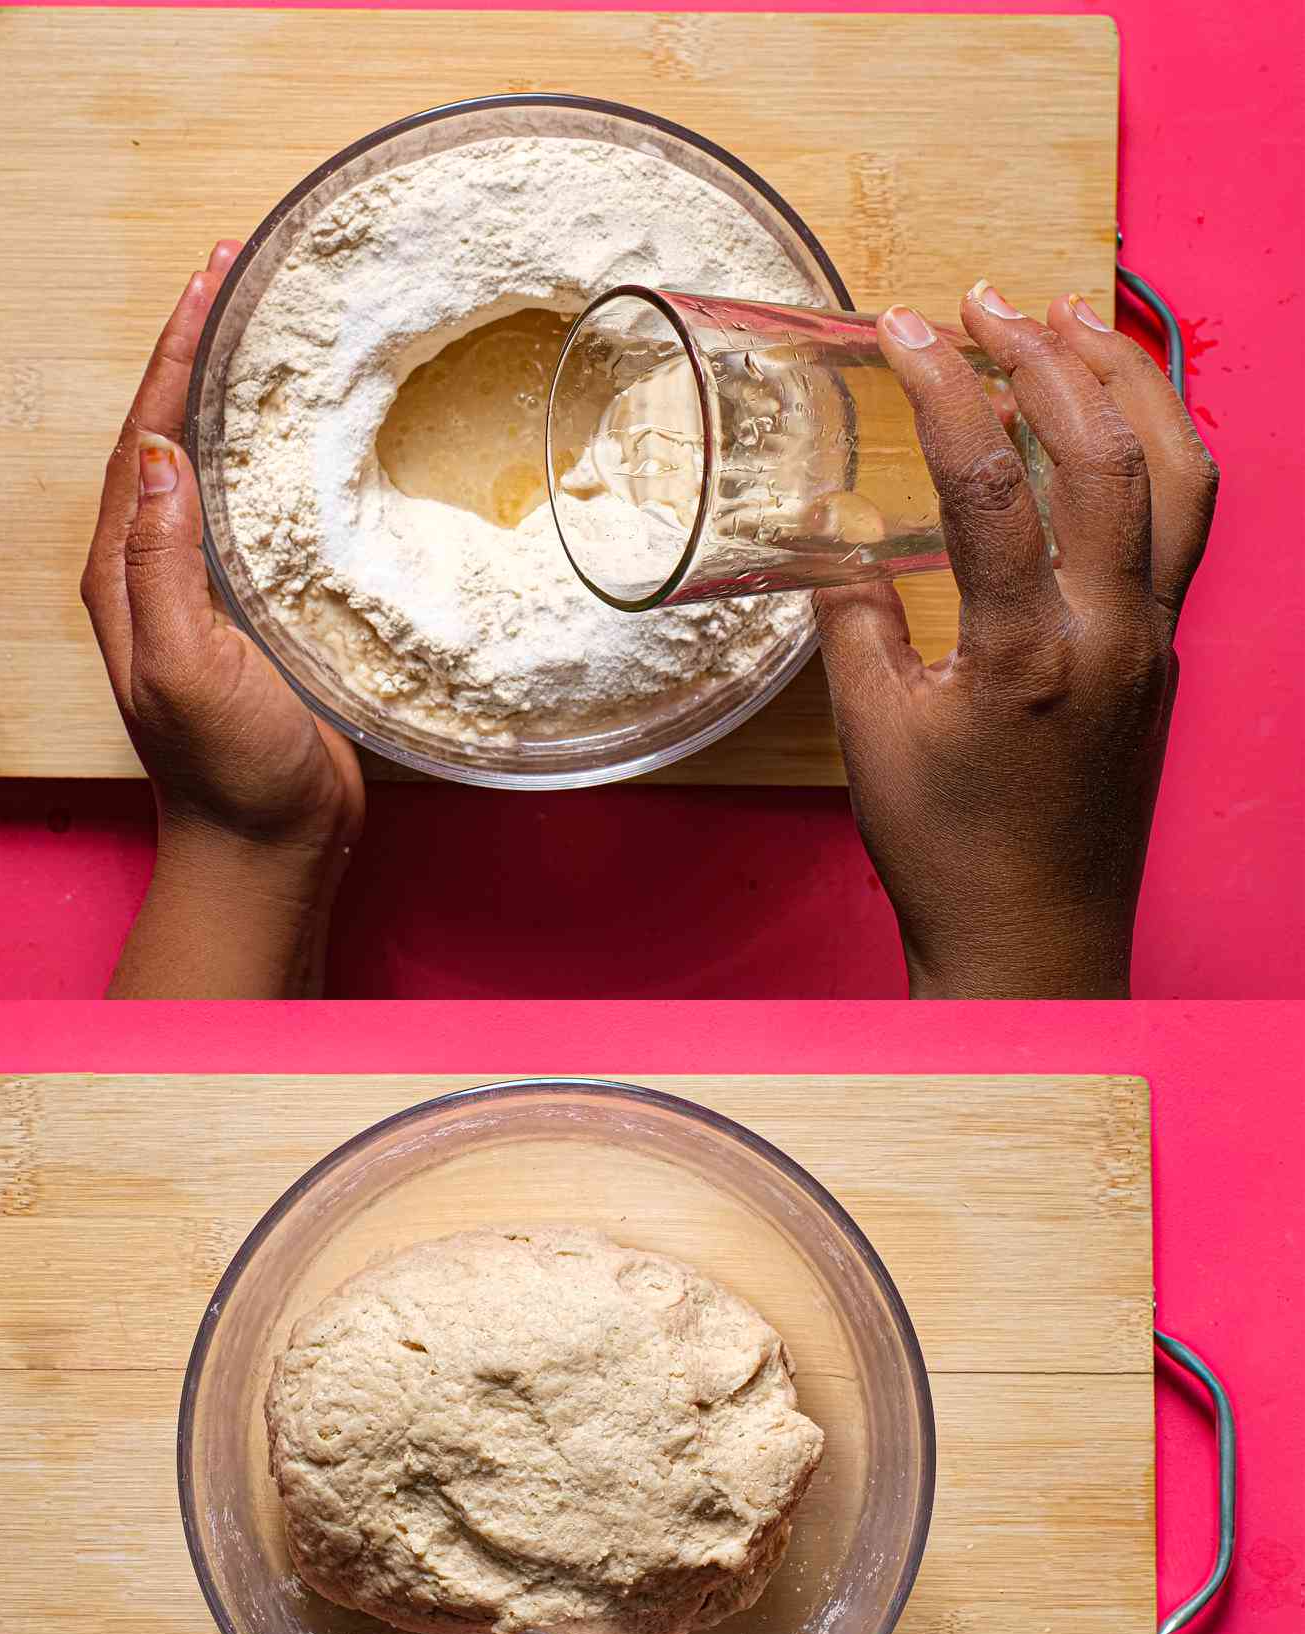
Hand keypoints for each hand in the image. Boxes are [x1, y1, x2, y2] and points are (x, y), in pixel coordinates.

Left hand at [81, 243, 363, 996]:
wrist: (271, 848)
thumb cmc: (231, 773)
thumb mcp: (189, 666)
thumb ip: (165, 564)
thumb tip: (159, 450)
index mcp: (126, 573)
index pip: (144, 436)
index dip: (174, 352)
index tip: (212, 277)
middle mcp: (155, 570)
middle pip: (170, 433)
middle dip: (199, 350)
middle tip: (240, 273)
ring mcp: (206, 590)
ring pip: (213, 464)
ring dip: (235, 392)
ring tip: (271, 326)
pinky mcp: (256, 610)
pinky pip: (257, 509)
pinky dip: (275, 453)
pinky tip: (308, 431)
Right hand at [815, 283, 1217, 998]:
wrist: (1036, 940)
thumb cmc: (949, 855)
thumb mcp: (876, 738)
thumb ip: (858, 626)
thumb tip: (839, 547)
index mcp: (1026, 656)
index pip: (990, 482)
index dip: (946, 387)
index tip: (905, 327)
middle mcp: (1112, 635)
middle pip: (1107, 450)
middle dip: (1048, 354)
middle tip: (988, 303)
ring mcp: (1155, 642)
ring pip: (1181, 474)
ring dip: (1131, 383)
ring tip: (1074, 324)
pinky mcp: (1166, 656)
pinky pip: (1184, 523)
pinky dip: (1154, 448)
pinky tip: (1110, 425)